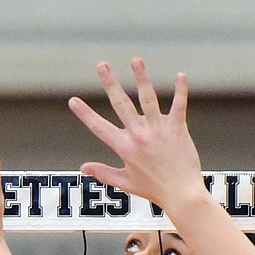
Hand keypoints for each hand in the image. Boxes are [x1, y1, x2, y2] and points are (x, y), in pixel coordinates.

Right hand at [68, 58, 206, 210]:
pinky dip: (180, 91)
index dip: (85, 113)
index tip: (73, 100)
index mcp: (124, 148)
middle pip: (121, 104)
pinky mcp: (177, 129)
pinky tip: (180, 75)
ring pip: (147, 99)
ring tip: (135, 60)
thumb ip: (103, 172)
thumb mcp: (125, 182)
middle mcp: (138, 135)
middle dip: (110, 83)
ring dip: (141, 78)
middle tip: (102, 65)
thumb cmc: (154, 189)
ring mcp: (158, 130)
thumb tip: (83, 168)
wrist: (181, 194)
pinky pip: (179, 106)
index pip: (99, 127)